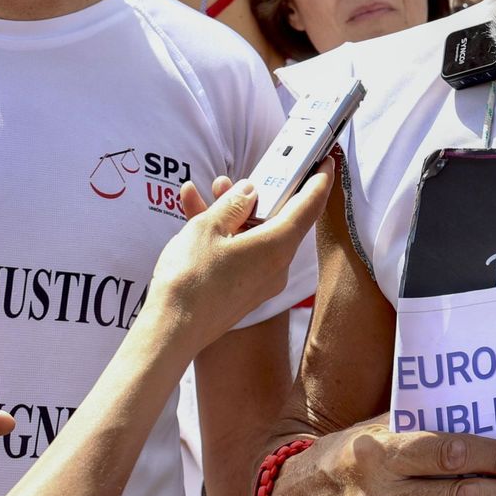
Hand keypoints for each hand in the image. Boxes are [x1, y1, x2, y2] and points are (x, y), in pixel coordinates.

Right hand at [152, 168, 330, 354]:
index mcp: (277, 246)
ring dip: (235, 211)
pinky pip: (241, 252)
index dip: (320, 180)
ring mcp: (261, 281)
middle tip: (254, 172)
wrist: (169, 333)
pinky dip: (224, 234)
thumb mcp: (207, 228)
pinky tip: (195, 212)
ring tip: (210, 188)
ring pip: (254, 234)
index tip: (326, 162)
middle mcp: (277, 265)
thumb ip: (232, 204)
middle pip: (280, 219)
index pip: (309, 206)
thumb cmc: (189, 281)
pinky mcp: (243, 291)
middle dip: (263, 192)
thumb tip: (249, 191)